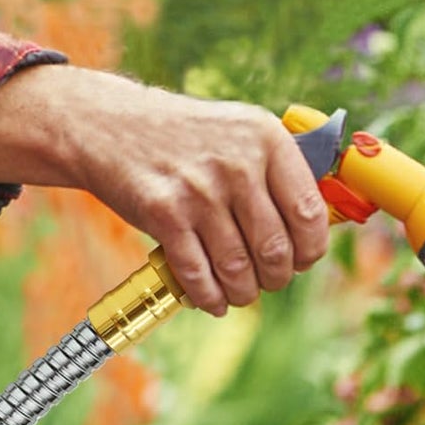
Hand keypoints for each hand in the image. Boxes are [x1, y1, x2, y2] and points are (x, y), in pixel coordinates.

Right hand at [0, 66, 329, 313]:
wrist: (108, 125)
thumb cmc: (182, 135)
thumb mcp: (236, 130)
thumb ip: (276, 169)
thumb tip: (316, 225)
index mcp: (265, 138)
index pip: (309, 213)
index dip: (310, 250)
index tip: (302, 260)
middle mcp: (237, 164)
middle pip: (276, 250)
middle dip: (276, 278)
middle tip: (269, 280)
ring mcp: (199, 191)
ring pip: (238, 270)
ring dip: (243, 293)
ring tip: (240, 292)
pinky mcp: (164, 215)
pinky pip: (199, 275)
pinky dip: (209, 297)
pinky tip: (212, 299)